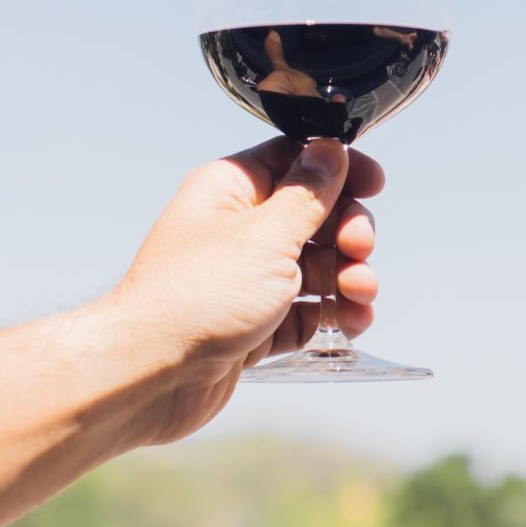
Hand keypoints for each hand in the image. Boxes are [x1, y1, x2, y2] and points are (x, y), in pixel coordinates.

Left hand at [103, 137, 383, 443]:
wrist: (151, 375)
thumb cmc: (195, 298)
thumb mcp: (267, 236)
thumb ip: (308, 194)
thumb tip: (332, 151)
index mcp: (231, 192)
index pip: (296, 162)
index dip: (339, 170)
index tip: (374, 184)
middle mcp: (237, 231)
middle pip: (314, 217)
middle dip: (348, 233)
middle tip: (358, 250)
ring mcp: (245, 279)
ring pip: (315, 268)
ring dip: (348, 279)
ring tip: (358, 297)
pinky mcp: (253, 324)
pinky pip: (305, 311)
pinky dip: (332, 315)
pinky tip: (351, 323)